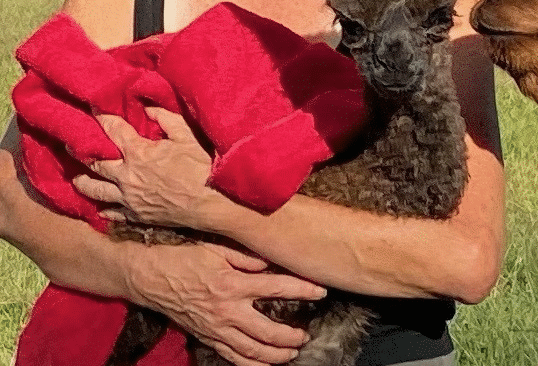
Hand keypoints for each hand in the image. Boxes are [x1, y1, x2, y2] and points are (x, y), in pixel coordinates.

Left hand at [73, 107, 216, 228]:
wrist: (209, 203)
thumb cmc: (200, 167)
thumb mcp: (186, 136)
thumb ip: (166, 119)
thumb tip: (148, 108)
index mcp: (139, 154)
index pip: (114, 131)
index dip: (103, 119)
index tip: (93, 110)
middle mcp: (127, 176)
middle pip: (96, 164)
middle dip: (81, 152)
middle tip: (71, 145)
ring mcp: (128, 199)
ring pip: (96, 191)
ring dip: (84, 183)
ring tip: (76, 178)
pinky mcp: (135, 215)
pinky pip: (111, 213)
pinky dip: (103, 209)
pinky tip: (100, 207)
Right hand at [127, 240, 325, 365]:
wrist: (152, 279)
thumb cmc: (185, 259)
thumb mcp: (218, 248)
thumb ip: (247, 256)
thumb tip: (271, 260)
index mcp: (233, 284)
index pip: (276, 288)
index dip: (301, 290)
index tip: (321, 291)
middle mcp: (227, 311)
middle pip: (266, 331)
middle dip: (289, 337)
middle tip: (305, 337)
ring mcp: (216, 329)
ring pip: (250, 351)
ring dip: (274, 356)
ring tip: (291, 355)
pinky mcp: (207, 338)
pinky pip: (231, 357)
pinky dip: (250, 365)